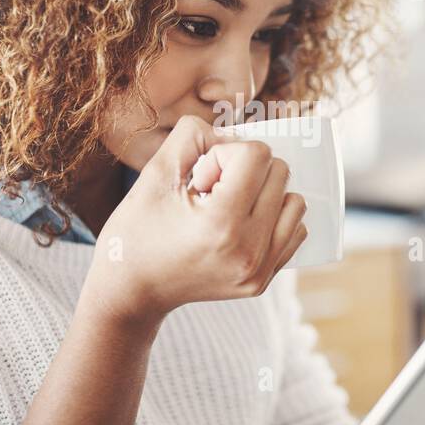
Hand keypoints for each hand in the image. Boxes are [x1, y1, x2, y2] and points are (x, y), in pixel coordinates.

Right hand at [85, 115, 307, 323]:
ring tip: (226, 208)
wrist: (130, 291)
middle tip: (209, 192)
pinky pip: (294, 230)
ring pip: (294, 201)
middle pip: (279, 173)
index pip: (257, 155)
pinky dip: (272, 218)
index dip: (224, 154)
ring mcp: (259, 271)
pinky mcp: (262, 281)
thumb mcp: (154, 174)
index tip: (199, 177)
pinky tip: (239, 224)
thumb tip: (231, 133)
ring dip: (264, 192)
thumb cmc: (135, 231)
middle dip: (244, 171)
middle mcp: (248, 251)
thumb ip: (191, 135)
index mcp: (221, 224)